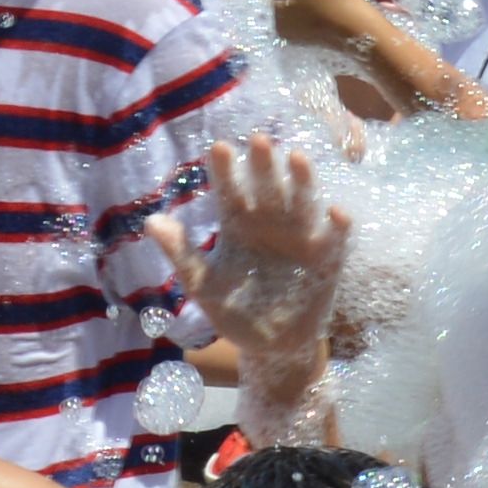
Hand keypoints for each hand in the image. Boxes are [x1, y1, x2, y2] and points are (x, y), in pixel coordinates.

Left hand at [192, 133, 346, 374]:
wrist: (271, 347)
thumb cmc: (235, 312)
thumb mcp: (203, 285)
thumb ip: (181, 253)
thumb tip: (150, 221)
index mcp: (238, 224)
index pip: (230, 189)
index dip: (225, 169)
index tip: (218, 148)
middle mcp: (270, 222)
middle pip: (267, 186)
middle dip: (263, 164)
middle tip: (258, 140)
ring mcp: (300, 237)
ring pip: (302, 201)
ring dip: (302, 180)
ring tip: (298, 158)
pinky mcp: (327, 258)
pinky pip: (335, 237)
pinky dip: (338, 225)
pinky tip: (336, 212)